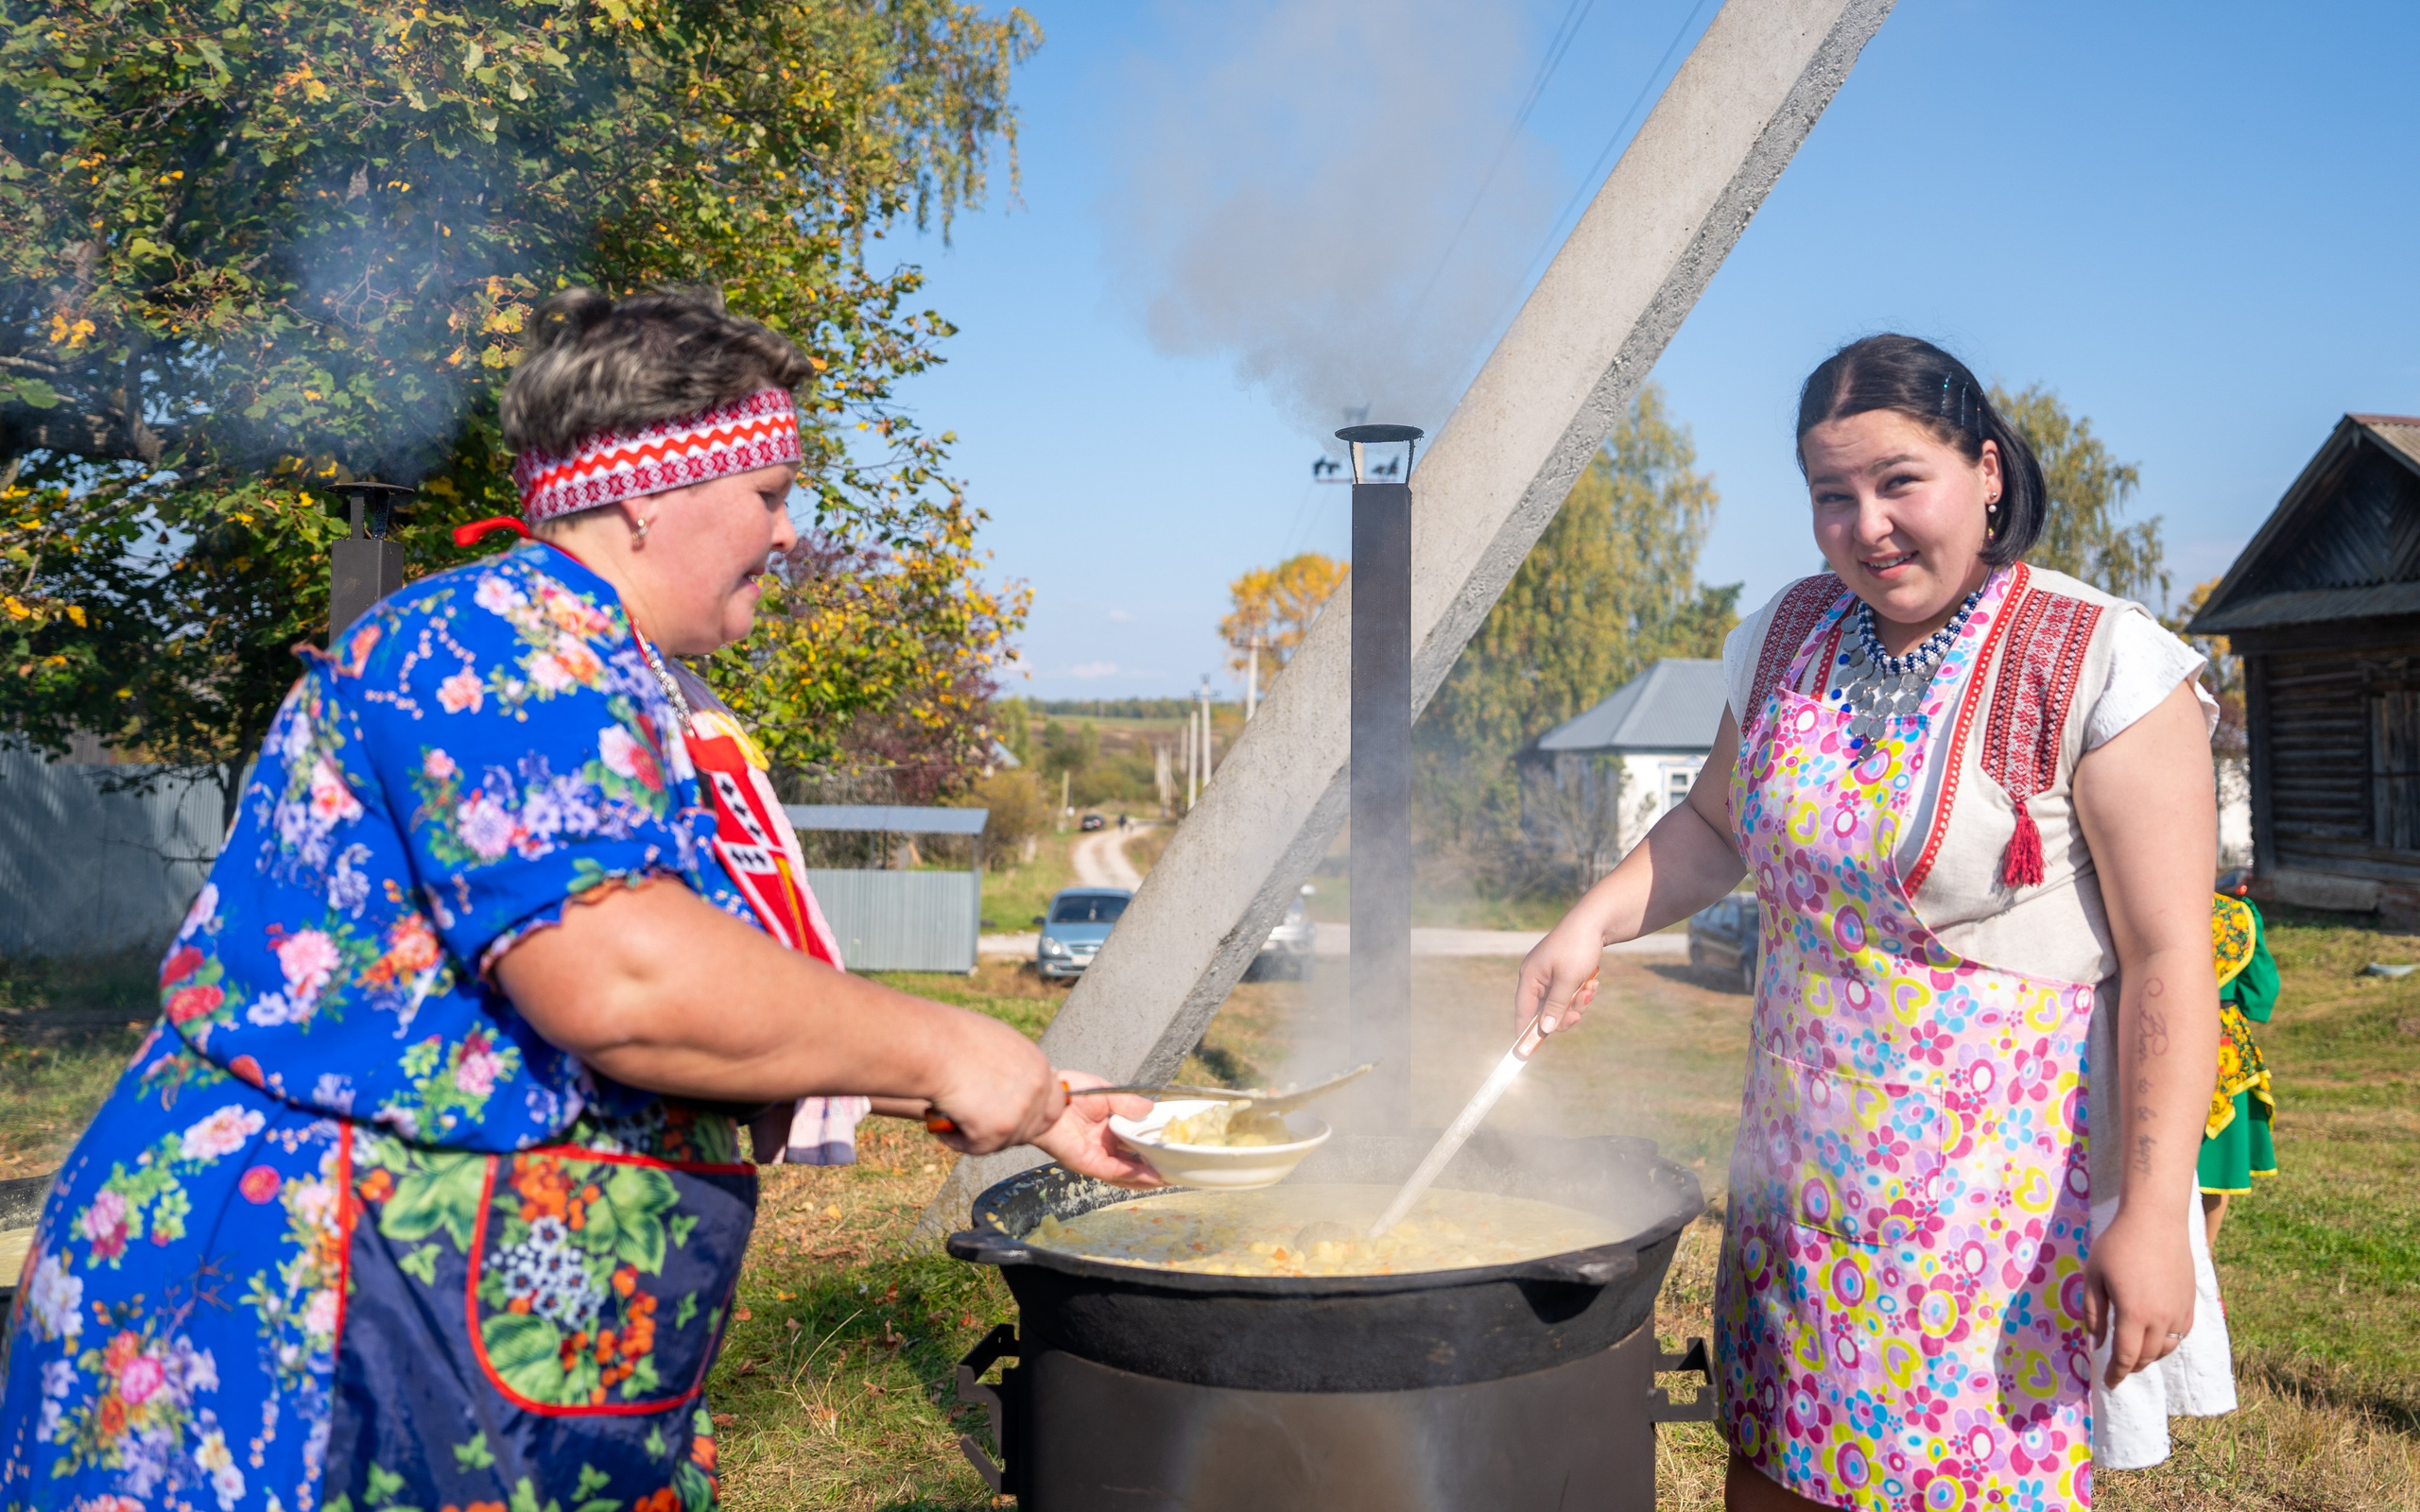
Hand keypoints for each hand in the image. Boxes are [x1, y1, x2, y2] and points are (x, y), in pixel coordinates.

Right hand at [920, 1014, 1064, 1155]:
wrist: (933, 1046)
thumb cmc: (955, 1038)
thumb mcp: (999, 1045)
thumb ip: (1015, 1067)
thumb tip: (1012, 1082)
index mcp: (1039, 1067)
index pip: (1055, 1104)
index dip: (1035, 1114)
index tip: (1013, 1114)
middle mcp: (1036, 1092)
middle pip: (1032, 1129)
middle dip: (1007, 1130)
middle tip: (979, 1120)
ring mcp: (1018, 1114)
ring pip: (1001, 1141)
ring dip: (976, 1133)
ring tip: (951, 1113)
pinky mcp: (994, 1133)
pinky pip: (975, 1147)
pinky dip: (955, 1139)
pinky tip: (942, 1121)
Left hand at [1029, 1069, 1162, 1187]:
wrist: (1048, 1097)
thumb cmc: (1071, 1091)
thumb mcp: (1109, 1094)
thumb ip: (1129, 1104)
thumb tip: (1151, 1108)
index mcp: (1108, 1128)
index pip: (1135, 1141)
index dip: (1153, 1146)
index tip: (1172, 1148)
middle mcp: (1104, 1145)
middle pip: (1133, 1161)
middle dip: (1154, 1167)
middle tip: (1177, 1170)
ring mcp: (1096, 1156)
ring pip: (1126, 1172)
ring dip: (1147, 1177)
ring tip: (1168, 1179)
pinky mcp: (1087, 1163)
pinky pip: (1114, 1171)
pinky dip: (1132, 1174)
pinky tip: (1150, 1175)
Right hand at [1514, 917, 1605, 1034]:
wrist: (1596, 921)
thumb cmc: (1578, 948)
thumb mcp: (1568, 981)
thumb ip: (1555, 1006)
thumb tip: (1545, 1030)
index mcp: (1529, 977)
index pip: (1522, 1013)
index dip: (1526, 1033)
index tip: (1526, 1054)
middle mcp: (1536, 977)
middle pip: (1544, 1012)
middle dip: (1565, 1013)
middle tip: (1580, 1013)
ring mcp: (1549, 974)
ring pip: (1561, 1004)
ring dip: (1578, 1002)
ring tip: (1591, 988)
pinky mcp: (1563, 972)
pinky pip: (1569, 993)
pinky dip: (1581, 991)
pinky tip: (1593, 981)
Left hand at [2082, 1205, 2196, 1387]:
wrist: (2156, 1220)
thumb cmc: (2118, 1244)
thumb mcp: (2094, 1277)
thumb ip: (2094, 1313)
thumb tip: (2096, 1343)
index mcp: (2135, 1314)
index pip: (2126, 1357)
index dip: (2116, 1373)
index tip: (2110, 1383)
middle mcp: (2162, 1318)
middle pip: (2148, 1356)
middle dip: (2132, 1367)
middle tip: (2119, 1369)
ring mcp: (2180, 1310)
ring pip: (2167, 1348)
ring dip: (2151, 1357)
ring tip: (2136, 1356)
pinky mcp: (2190, 1301)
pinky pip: (2181, 1333)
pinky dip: (2168, 1342)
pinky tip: (2156, 1337)